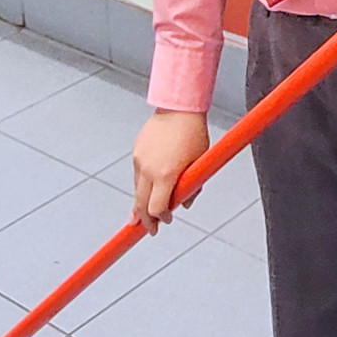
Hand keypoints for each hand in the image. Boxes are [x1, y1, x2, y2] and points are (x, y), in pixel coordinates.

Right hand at [132, 110, 208, 234]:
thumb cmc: (193, 134)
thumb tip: (185, 204)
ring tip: (145, 212)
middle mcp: (148, 169)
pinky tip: (149, 186)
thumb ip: (192, 187)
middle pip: (140, 204)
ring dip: (142, 201)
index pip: (156, 209)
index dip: (161, 219)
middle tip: (150, 229)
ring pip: (137, 189)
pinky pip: (137, 174)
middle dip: (145, 219)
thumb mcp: (199, 163)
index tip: (166, 222)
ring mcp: (139, 160)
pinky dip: (143, 183)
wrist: (179, 107)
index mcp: (166, 175)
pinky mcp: (136, 151)